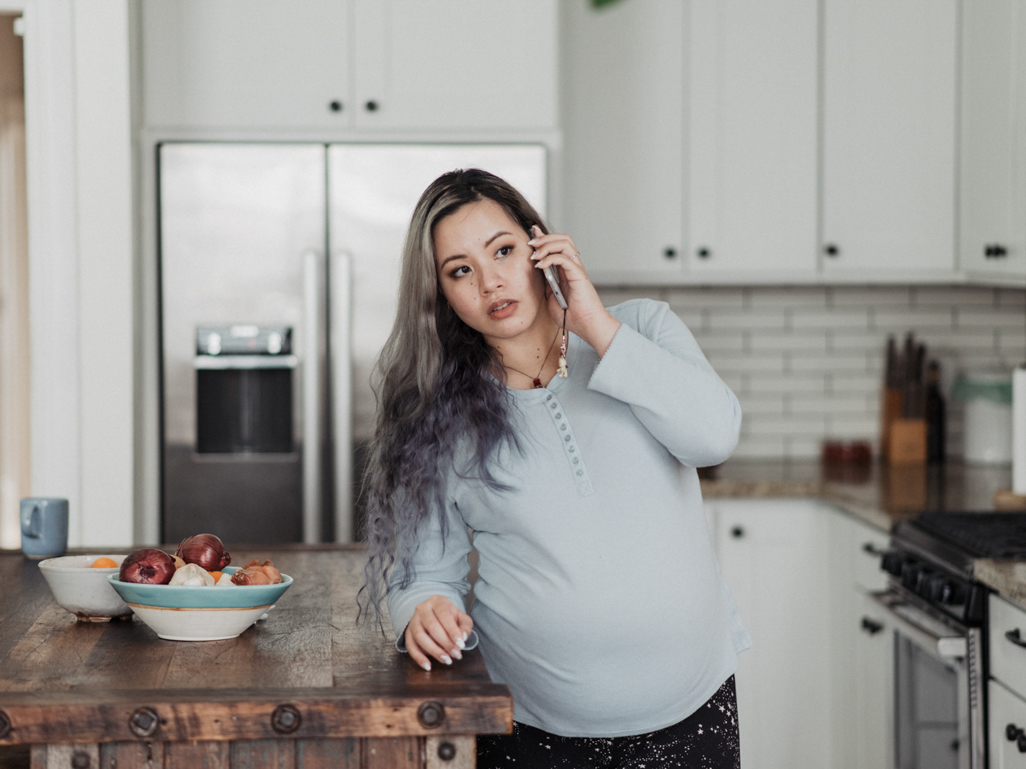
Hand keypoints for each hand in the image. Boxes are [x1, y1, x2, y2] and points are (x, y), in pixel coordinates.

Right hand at [405, 595, 472, 671]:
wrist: (435, 616)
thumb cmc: (450, 618)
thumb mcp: (461, 618)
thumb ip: (465, 626)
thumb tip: (463, 637)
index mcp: (437, 601)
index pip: (443, 614)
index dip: (452, 630)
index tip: (461, 644)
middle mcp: (422, 608)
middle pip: (432, 626)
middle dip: (446, 643)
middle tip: (456, 655)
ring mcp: (413, 621)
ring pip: (420, 636)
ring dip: (434, 651)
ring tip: (446, 660)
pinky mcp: (408, 633)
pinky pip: (410, 646)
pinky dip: (418, 657)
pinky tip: (428, 666)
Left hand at [529, 226, 620, 356]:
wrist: (586, 326)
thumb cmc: (572, 317)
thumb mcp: (551, 299)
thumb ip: (546, 285)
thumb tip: (537, 273)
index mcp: (567, 271)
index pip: (557, 247)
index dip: (544, 238)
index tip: (531, 236)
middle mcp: (573, 267)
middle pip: (562, 239)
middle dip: (544, 237)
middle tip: (530, 243)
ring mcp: (576, 269)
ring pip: (564, 243)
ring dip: (547, 244)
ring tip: (535, 253)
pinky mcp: (578, 274)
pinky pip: (563, 258)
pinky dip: (549, 258)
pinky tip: (540, 265)